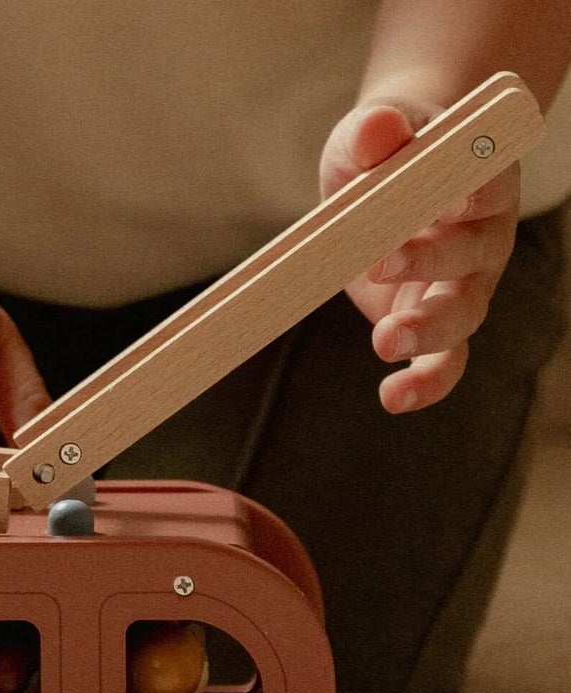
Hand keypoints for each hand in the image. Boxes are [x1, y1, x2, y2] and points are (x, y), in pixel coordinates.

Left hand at [321, 100, 519, 412]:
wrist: (381, 177)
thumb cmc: (382, 150)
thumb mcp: (369, 134)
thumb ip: (375, 132)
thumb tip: (375, 130)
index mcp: (481, 179)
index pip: (487, 184)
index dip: (473, 192)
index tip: (452, 198)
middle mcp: (484, 235)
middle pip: (472, 254)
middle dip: (432, 261)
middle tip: (382, 263)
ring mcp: (465, 284)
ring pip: (462, 314)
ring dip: (428, 331)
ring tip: (384, 342)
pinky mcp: (436, 322)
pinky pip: (445, 360)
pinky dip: (426, 381)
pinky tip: (394, 397)